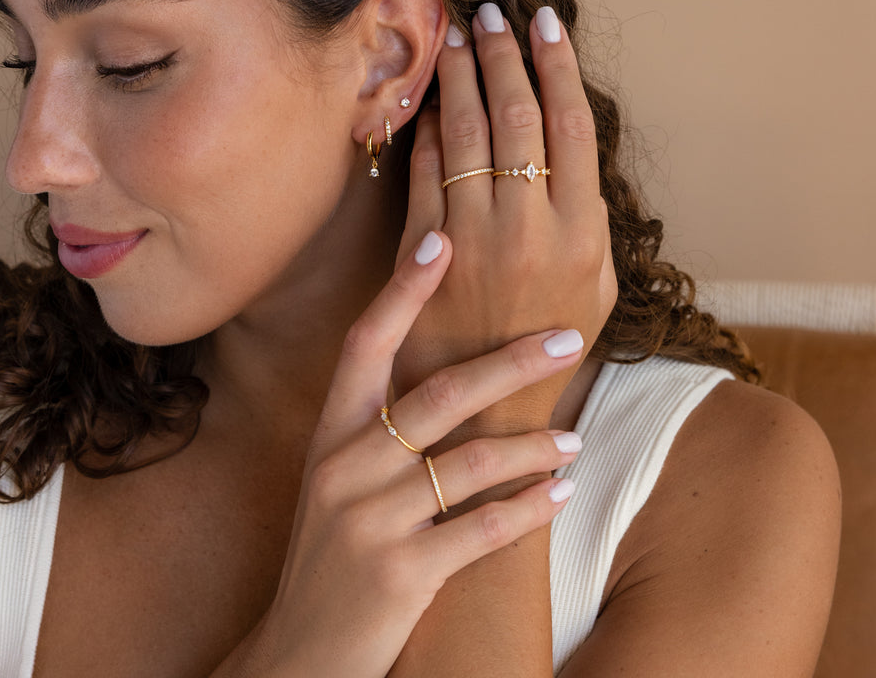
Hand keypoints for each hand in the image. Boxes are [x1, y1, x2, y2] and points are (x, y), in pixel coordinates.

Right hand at [239, 234, 584, 677]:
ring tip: (574, 441)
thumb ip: (384, 428)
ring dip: (534, 448)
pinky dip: (529, 511)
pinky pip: (482, 530)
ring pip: (471, 463)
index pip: (365, 342)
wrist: (300, 655)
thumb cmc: (333, 551)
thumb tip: (456, 372)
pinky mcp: (400, 574)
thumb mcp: (341, 480)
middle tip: (568, 338)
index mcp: (331, 432)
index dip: (403, 290)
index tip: (442, 239)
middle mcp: (346, 465)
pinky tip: (560, 497)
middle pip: (440, 394)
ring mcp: (370, 520)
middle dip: (511, 362)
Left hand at [394, 3, 617, 430]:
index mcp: (582, 231)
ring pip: (467, 135)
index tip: (544, 23)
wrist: (489, 410)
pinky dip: (427, 134)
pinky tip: (428, 101)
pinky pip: (426, 176)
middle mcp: (530, 227)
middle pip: (516, 117)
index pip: (570, 126)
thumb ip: (591, 219)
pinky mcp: (428, 254)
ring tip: (454, 35)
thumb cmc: (552, 344)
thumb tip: (571, 152)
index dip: (556, 66)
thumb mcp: (598, 287)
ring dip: (459, 78)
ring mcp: (475, 238)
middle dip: (501, 57)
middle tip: (489, 13)